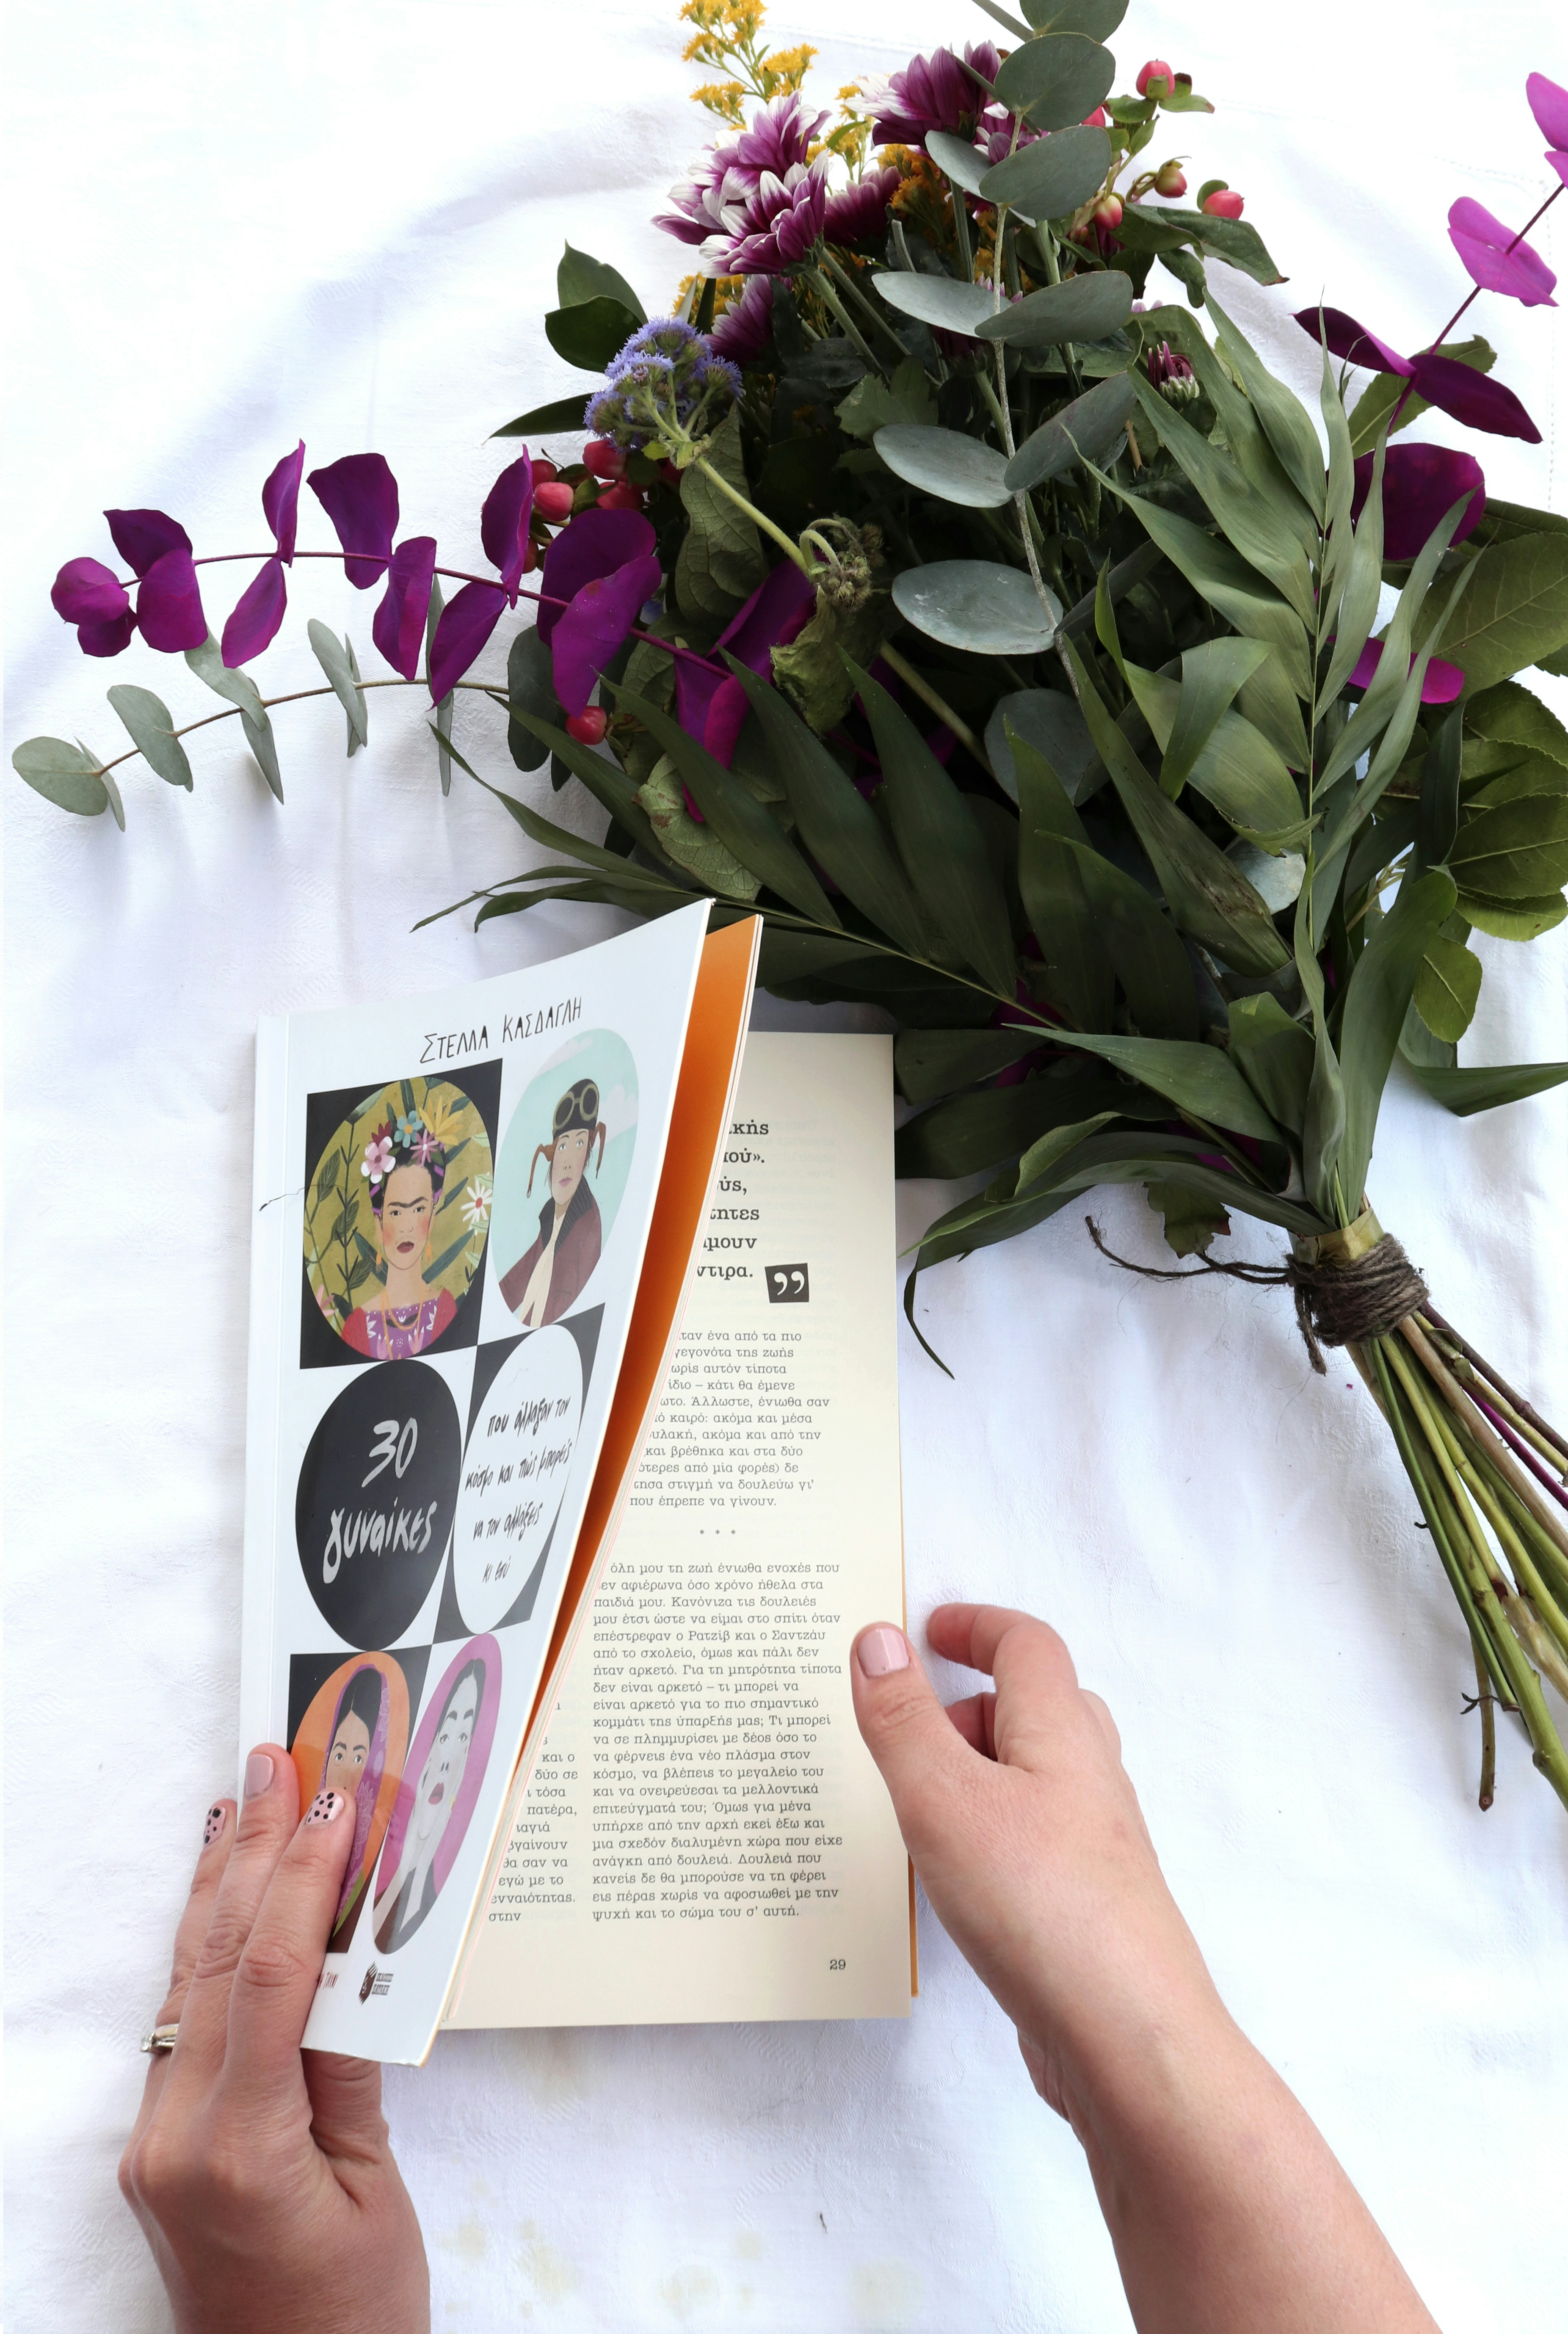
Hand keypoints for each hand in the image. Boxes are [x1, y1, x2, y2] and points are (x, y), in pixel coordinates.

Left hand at [120, 1748, 428, 2333]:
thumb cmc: (353, 2320)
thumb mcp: (375, 2190)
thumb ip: (351, 2070)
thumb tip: (354, 1954)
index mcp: (241, 2153)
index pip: (270, 1978)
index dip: (304, 1879)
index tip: (333, 1799)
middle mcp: (177, 2140)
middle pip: (216, 1962)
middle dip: (253, 1852)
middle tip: (276, 1760)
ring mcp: (157, 2142)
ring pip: (189, 1982)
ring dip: (222, 1884)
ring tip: (243, 1798)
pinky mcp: (161, 2146)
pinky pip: (185, 2023)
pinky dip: (210, 1946)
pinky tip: (224, 1897)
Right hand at [850, 1603, 1209, 2132]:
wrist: (1127, 2040)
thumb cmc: (1041, 1907)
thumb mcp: (944, 1798)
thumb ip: (903, 1720)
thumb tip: (879, 1640)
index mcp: (1063, 1734)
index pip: (1027, 1644)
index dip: (976, 1625)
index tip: (926, 1631)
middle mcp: (1089, 1781)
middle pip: (1037, 1707)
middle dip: (968, 1705)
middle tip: (905, 1732)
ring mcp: (1094, 1848)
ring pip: (1034, 1779)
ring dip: (974, 1775)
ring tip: (912, 1810)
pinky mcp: (1084, 1907)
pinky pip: (1031, 1842)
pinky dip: (986, 1835)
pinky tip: (949, 1883)